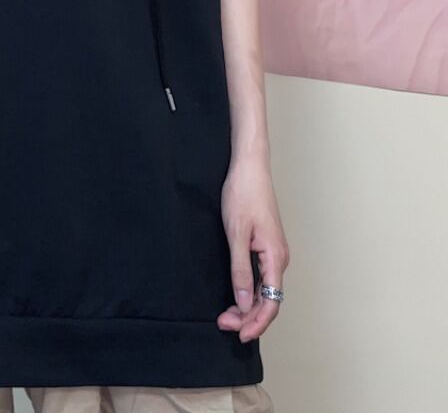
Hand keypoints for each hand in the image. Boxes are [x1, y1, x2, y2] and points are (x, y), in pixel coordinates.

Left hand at [217, 155, 288, 341]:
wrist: (249, 168)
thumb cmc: (243, 195)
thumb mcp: (236, 234)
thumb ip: (240, 270)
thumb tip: (244, 303)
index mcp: (276, 258)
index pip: (271, 303)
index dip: (255, 323)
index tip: (237, 334)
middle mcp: (279, 259)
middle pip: (269, 300)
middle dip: (248, 318)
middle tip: (222, 323)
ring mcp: (273, 253)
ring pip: (265, 290)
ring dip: (248, 306)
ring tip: (226, 315)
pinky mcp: (266, 246)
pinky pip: (262, 278)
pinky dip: (249, 291)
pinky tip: (237, 296)